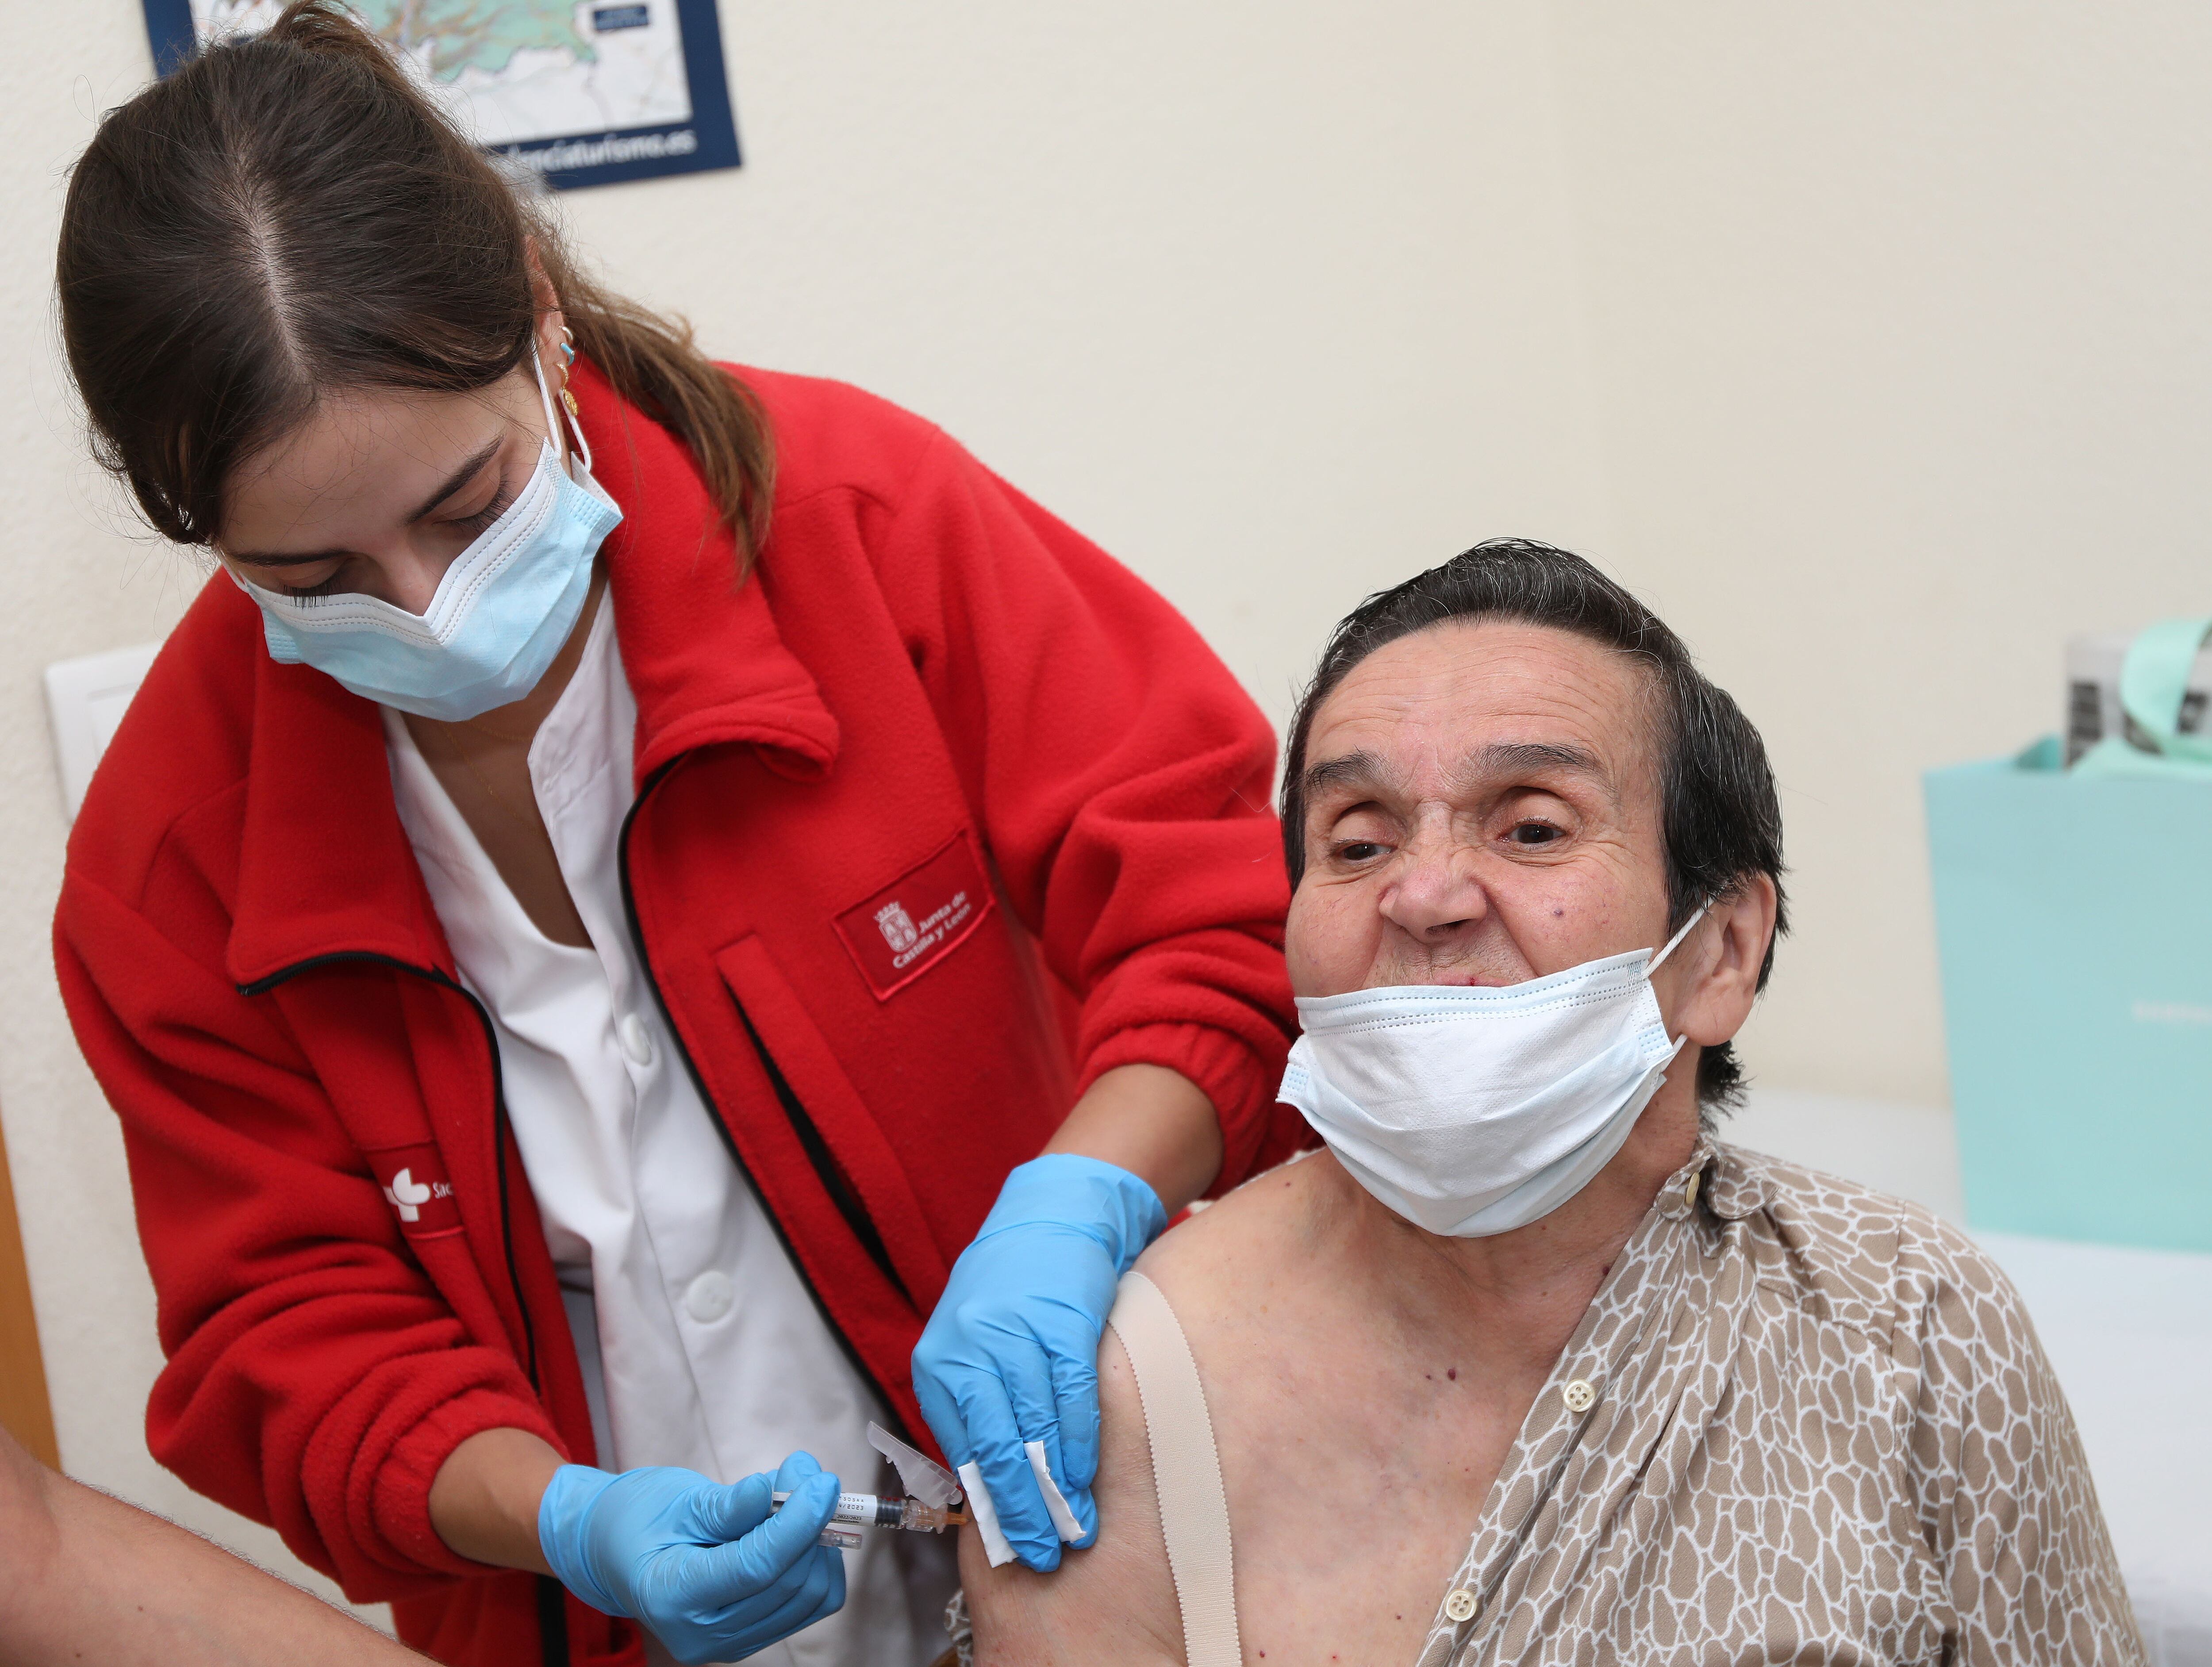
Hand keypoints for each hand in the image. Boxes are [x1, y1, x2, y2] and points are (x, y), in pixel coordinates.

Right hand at [537, 1452, 844, 1663]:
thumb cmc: (637, 1518)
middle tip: (805, 1472)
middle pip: (788, 1584)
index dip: (798, 1522)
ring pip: (807, 1599)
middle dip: (810, 1522)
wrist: (612, 1551)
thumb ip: (729, 1505)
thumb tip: (775, 1491)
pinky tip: (797, 1528)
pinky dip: (816, 1564)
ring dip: (818, 1541)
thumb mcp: (677, 1501)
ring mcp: (727, 1644)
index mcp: (672, 1597)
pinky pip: (806, 1607)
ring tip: (797, 1494)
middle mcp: (702, 1636)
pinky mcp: (748, 1637)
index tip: (822, 1482)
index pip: (755, 1567)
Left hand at [912, 1154, 1166, 1571]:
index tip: (1012, 1545)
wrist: (1052, 1218)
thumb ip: (976, 1409)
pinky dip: (1081, 1441)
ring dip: (1058, 1486)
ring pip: (1037, 1428)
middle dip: (1024, 1508)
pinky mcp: (1062, 1322)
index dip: (991, 1504)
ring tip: (1077, 1525)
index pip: (964, 1449)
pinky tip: (1087, 1473)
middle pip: (999, 1446)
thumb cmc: (1010, 1294)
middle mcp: (970, 1348)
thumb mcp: (972, 1348)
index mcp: (939, 1362)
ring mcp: (1016, 1334)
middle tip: (1046, 1550)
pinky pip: (1072, 1396)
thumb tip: (991, 1488)